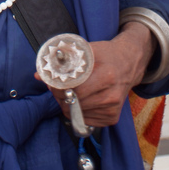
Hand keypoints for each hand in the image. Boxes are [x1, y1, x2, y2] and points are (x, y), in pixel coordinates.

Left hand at [36, 23, 153, 126]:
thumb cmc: (106, 54)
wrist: (129, 63)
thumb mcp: (88, 50)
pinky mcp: (112, 118)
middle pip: (75, 103)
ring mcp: (113, 109)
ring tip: (66, 91)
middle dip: (59, 96)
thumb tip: (39, 74)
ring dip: (66, 104)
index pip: (75, 90)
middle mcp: (111, 96)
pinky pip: (85, 120)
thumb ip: (63, 60)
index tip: (51, 81)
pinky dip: (76, 111)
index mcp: (107, 76)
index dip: (59, 87)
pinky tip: (79, 99)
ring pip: (77, 114)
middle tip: (55, 87)